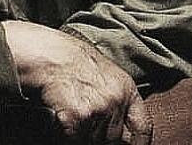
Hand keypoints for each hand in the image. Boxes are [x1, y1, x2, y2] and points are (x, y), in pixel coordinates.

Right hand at [2, 20, 151, 143]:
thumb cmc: (71, 59)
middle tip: (86, 116)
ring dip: (83, 132)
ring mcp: (98, 110)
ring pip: (93, 139)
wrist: (49, 54)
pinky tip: (63, 112)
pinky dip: (68, 132)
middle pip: (113, 137)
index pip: (143, 128)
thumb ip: (116, 98)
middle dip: (100, 133)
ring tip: (72, 107)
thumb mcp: (104, 73)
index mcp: (126, 88)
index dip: (139, 143)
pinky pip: (75, 139)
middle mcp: (115, 100)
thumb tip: (121, 126)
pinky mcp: (78, 118)